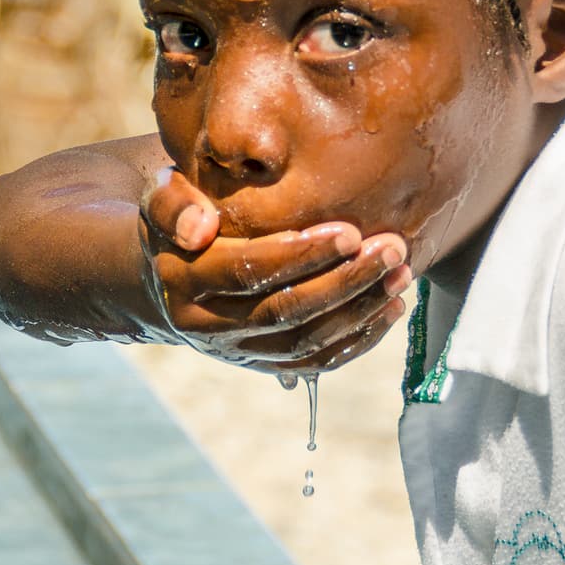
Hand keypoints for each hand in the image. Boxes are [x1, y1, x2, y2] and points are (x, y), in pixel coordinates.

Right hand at [139, 168, 411, 374]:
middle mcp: (206, 325)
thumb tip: (199, 226)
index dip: (300, 255)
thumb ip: (174, 203)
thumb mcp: (163, 199)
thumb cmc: (182, 221)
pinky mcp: (263, 365)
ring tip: (401, 273)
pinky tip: (392, 307)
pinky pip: (316, 362)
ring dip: (361, 310)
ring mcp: (237, 351)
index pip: (247, 271)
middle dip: (344, 281)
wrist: (171, 274)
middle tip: (391, 248)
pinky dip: (359, 339)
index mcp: (182, 280)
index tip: (350, 232)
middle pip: (284, 311)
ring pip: (306, 340)